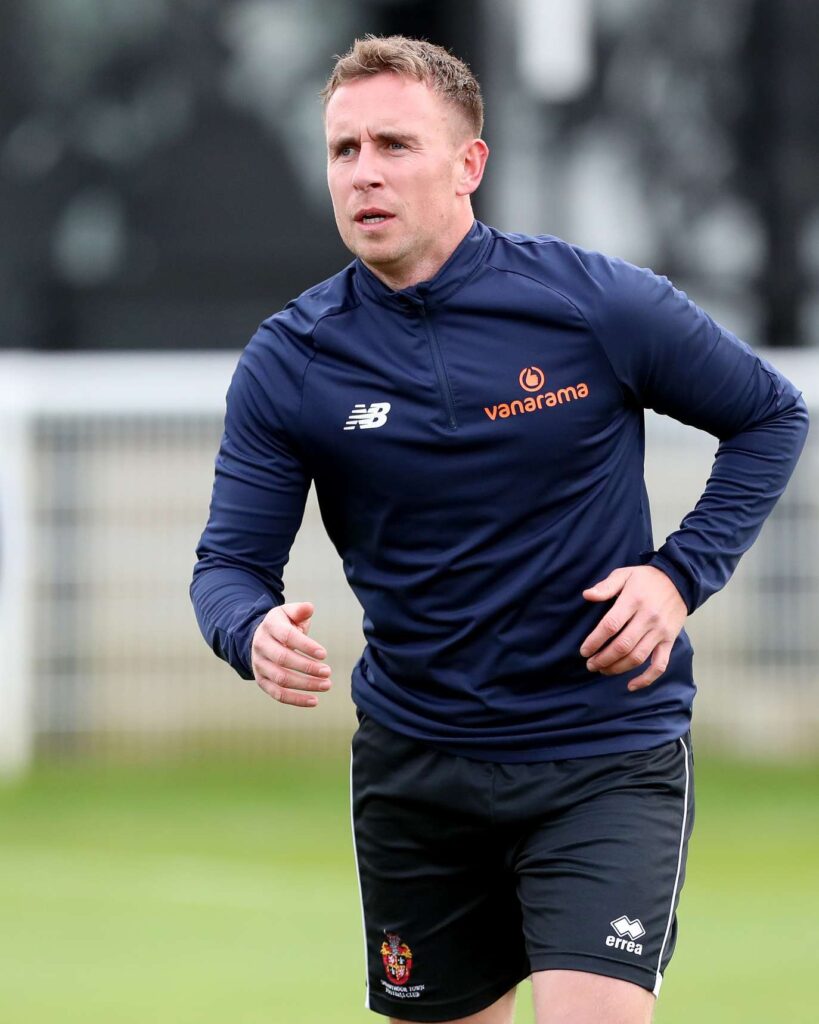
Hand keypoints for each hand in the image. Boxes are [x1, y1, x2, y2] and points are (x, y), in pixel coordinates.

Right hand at [251, 602, 331, 707]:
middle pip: (283, 659)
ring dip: (305, 685)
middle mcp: (261, 646)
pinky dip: (296, 699)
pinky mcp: (261, 680)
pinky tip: (314, 701)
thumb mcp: (288, 612)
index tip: (324, 654)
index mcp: (270, 626)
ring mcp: (259, 664)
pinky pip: (277, 694)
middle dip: (307, 667)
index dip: (306, 646)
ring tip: (326, 685)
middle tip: (328, 672)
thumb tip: (309, 608)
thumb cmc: (282, 624)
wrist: (260, 638)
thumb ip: (300, 610)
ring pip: (281, 679)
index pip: (287, 636)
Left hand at [580, 566, 686, 690]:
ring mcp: (660, 631)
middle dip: (602, 659)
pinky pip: (660, 665)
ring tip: (602, 670)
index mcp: (633, 601)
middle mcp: (648, 618)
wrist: (680, 580)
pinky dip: (646, 679)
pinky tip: (630, 686)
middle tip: (590, 664)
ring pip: (637, 657)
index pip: (610, 625)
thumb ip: (605, 586)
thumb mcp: (624, 574)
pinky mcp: (670, 641)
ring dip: (617, 668)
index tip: (584, 650)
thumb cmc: (646, 579)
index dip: (595, 641)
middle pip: (622, 645)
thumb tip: (587, 595)